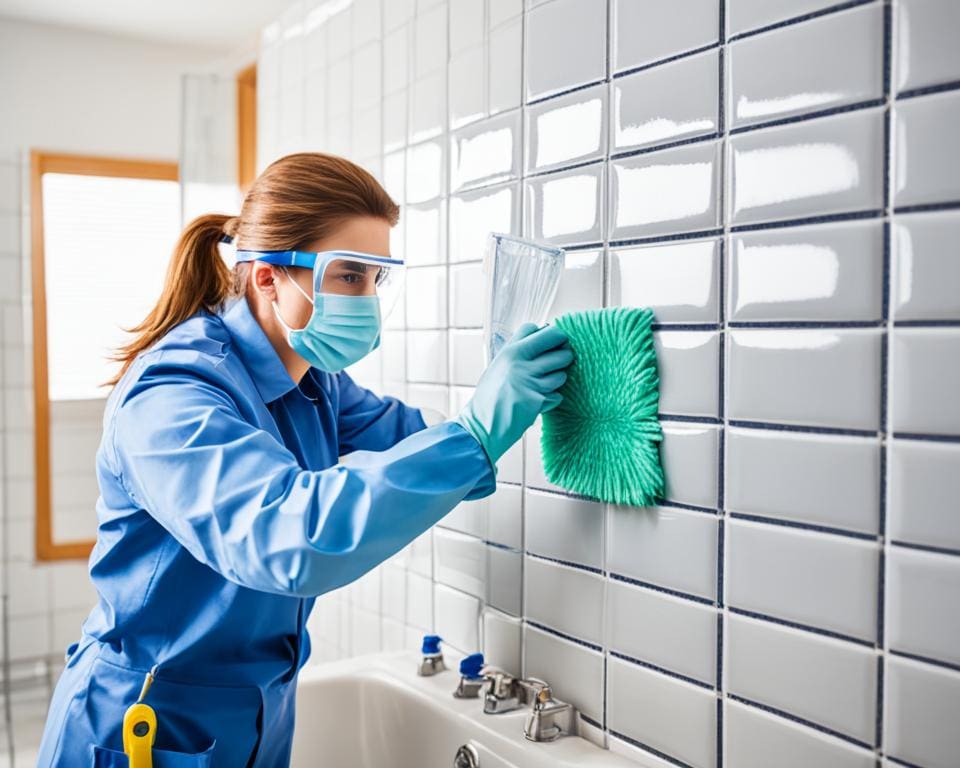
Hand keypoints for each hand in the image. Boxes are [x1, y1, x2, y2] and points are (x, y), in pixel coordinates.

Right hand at [455, 323, 573, 466]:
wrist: (481, 427)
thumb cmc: (488, 400)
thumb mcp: (497, 369)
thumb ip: (517, 355)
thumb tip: (541, 344)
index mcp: (508, 352)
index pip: (533, 328)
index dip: (543, 334)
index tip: (545, 344)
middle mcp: (520, 362)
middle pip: (556, 340)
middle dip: (563, 350)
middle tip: (560, 359)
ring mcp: (530, 380)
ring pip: (562, 371)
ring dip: (558, 380)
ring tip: (543, 386)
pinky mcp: (538, 400)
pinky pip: (558, 395)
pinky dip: (552, 400)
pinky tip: (537, 403)